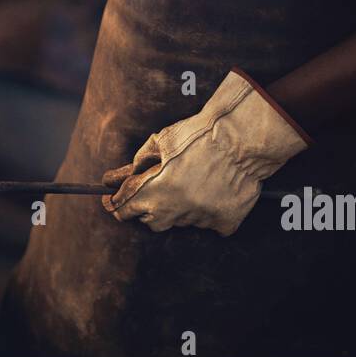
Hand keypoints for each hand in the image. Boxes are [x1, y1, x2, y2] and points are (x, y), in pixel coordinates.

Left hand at [102, 70, 310, 236]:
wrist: (242, 138)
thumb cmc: (199, 134)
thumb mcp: (161, 140)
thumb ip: (138, 163)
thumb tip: (117, 177)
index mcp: (152, 192)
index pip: (122, 208)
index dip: (115, 202)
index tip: (113, 198)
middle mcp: (173, 212)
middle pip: (149, 220)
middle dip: (146, 206)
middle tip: (156, 187)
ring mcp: (199, 220)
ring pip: (180, 220)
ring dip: (178, 206)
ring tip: (191, 180)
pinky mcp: (224, 223)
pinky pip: (209, 223)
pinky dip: (207, 211)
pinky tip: (213, 191)